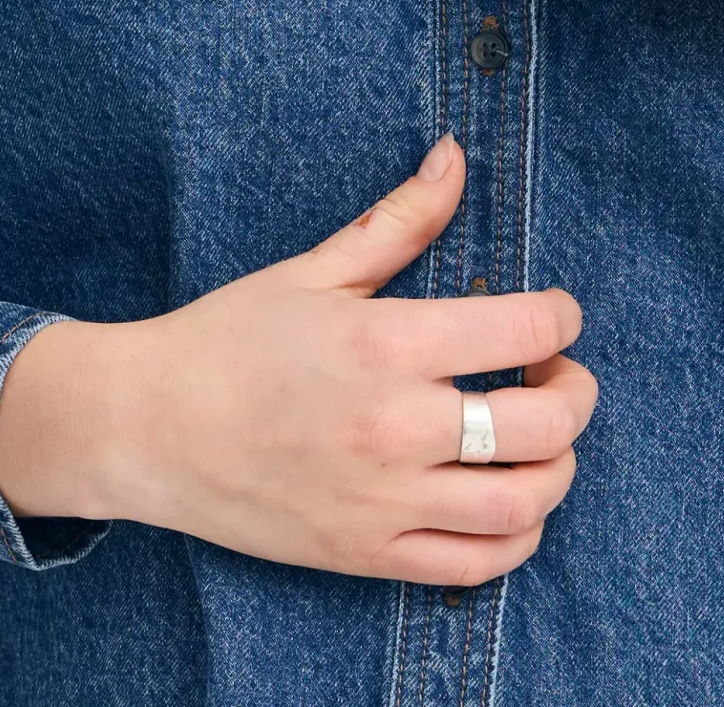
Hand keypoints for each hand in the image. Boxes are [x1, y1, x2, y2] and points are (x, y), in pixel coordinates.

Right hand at [0, 134, 595, 586]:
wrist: (148, 428)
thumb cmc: (229, 338)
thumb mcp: (315, 269)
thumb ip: (400, 219)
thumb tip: (456, 157)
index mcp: (386, 346)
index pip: (524, 333)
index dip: (562, 317)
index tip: (555, 313)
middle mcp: (396, 430)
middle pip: (545, 426)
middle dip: (575, 392)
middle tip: (559, 371)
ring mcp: (384, 504)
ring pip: (525, 504)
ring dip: (559, 467)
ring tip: (543, 436)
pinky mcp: (368, 557)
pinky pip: (475, 565)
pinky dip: (517, 536)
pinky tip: (509, 498)